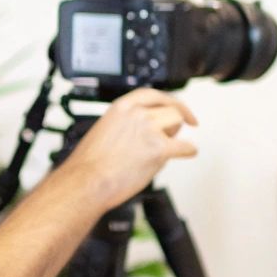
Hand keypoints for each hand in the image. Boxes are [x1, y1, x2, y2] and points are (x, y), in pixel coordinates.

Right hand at [61, 89, 199, 206]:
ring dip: (175, 136)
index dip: (170, 102)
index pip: (153, 95)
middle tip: (171, 135)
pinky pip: (186, 146)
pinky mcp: (159, 149)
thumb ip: (125, 125)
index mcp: (121, 107)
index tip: (179, 108)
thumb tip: (143, 130)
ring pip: (177, 123)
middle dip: (172, 122)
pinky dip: (189, 151)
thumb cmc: (89, 165)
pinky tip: (187, 153)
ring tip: (164, 150)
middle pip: (169, 109)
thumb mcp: (104, 130)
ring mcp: (149, 130)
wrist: (87, 181)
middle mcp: (137, 114)